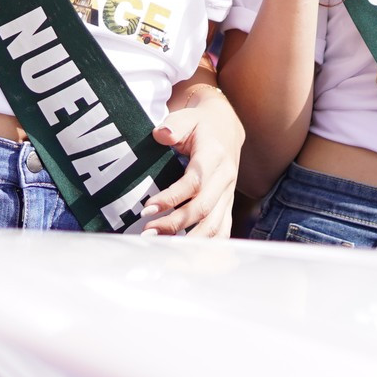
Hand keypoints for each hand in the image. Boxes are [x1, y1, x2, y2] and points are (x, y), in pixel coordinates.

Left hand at [141, 88, 243, 236]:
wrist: (225, 127)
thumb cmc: (199, 124)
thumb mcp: (186, 117)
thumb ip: (174, 125)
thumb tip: (161, 134)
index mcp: (214, 155)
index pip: (195, 182)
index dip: (172, 198)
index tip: (147, 208)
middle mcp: (225, 177)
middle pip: (203, 208)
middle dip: (174, 224)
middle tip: (147, 232)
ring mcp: (229, 194)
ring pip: (215, 225)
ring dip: (189, 241)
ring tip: (161, 248)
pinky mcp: (227, 205)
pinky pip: (222, 231)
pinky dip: (208, 248)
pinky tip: (188, 259)